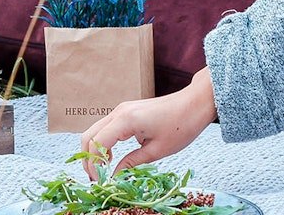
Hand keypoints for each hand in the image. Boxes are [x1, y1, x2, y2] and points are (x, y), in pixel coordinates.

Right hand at [80, 68, 217, 179]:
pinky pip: (106, 127)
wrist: (195, 103)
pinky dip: (102, 142)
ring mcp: (121, 109)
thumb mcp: (157, 150)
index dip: (94, 165)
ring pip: (95, 130)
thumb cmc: (181, 126)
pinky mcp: (126, 111)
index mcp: (126, 120)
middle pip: (89, 135)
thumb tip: (114, 176)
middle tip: (97, 177)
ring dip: (94, 150)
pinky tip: (112, 157)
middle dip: (88, 158)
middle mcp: (119, 112)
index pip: (97, 144)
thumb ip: (131, 163)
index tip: (100, 181)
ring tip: (104, 169)